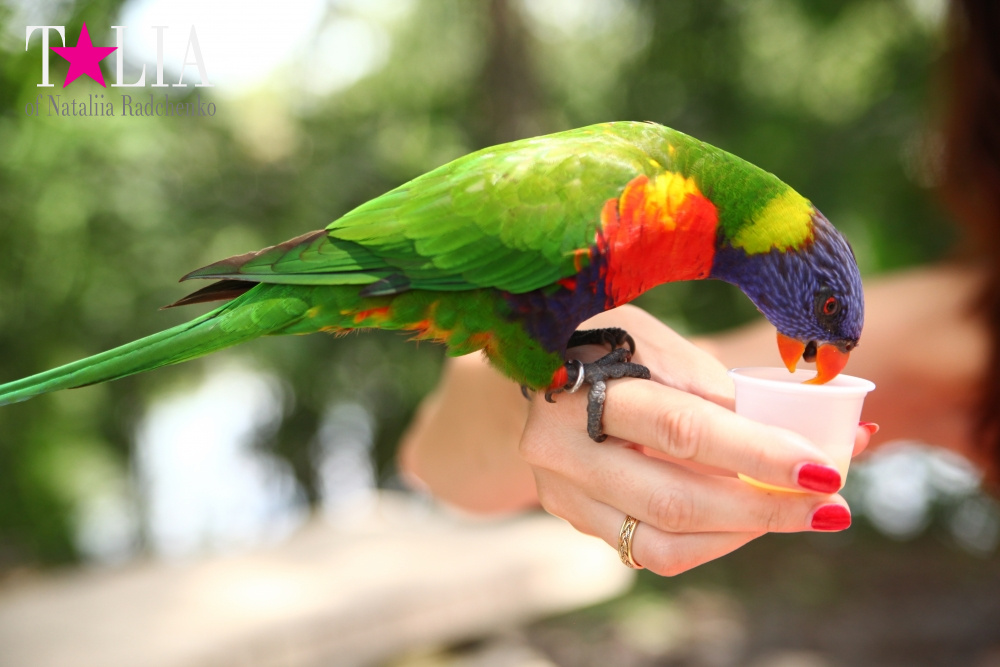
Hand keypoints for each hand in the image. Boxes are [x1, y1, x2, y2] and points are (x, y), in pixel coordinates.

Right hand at [518, 306, 872, 575]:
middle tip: (832, 504)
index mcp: (580, 387)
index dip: (756, 453)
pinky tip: (746, 518)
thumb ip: (714, 387)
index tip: (824, 467)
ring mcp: (563, 493)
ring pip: (662, 543)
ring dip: (743, 533)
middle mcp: (561, 450)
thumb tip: (800, 432)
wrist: (533, 373)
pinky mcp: (574, 518)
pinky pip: (649, 550)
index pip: (681, 429)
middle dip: (765, 508)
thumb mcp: (654, 341)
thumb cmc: (606, 344)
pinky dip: (710, 539)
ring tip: (798, 513)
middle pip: (674, 501)